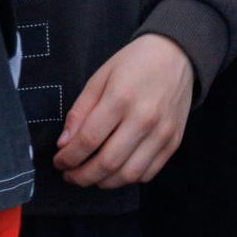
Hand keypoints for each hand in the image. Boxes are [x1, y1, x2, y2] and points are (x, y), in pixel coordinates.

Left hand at [53, 30, 196, 187]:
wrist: (177, 55)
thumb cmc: (134, 63)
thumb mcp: (100, 77)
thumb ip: (80, 111)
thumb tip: (64, 144)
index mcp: (120, 98)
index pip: (88, 140)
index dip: (68, 157)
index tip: (59, 162)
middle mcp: (144, 119)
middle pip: (107, 163)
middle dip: (81, 176)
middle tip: (69, 175)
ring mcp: (162, 133)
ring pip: (128, 174)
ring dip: (103, 182)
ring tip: (90, 177)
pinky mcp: (174, 141)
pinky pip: (148, 172)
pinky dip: (128, 179)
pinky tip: (115, 172)